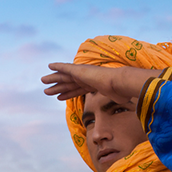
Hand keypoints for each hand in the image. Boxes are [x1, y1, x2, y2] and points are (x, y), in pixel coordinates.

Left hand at [41, 63, 160, 102]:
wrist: (119, 83)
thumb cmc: (120, 92)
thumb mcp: (117, 99)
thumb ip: (119, 100)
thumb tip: (128, 106)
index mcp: (92, 85)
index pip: (77, 90)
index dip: (67, 93)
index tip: (59, 98)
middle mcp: (86, 78)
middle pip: (68, 83)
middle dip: (57, 87)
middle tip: (46, 91)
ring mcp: (83, 73)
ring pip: (64, 77)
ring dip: (53, 79)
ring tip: (42, 82)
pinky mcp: (80, 70)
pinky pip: (65, 68)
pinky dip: (57, 66)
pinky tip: (49, 66)